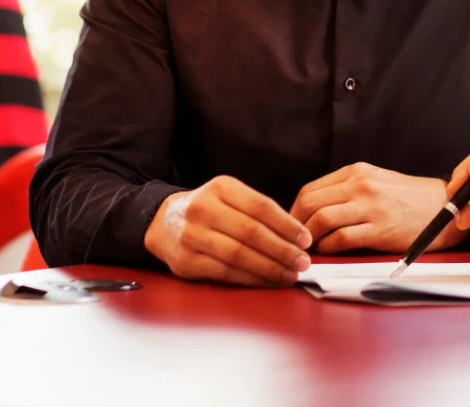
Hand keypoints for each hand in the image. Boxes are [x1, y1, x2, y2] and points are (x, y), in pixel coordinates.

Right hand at [143, 176, 311, 286]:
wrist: (163, 222)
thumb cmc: (208, 211)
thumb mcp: (230, 197)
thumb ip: (258, 211)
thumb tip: (297, 236)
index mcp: (220, 187)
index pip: (261, 206)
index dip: (287, 225)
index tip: (306, 239)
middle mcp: (202, 208)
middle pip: (251, 232)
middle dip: (282, 250)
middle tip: (303, 261)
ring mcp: (191, 235)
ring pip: (238, 255)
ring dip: (269, 268)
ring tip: (290, 274)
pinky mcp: (186, 262)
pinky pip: (225, 272)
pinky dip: (251, 279)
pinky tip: (267, 281)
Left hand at [290, 163, 467, 253]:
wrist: (443, 207)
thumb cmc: (409, 198)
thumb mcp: (376, 180)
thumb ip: (347, 190)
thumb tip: (314, 210)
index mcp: (357, 172)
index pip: (311, 189)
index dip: (294, 210)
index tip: (290, 225)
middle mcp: (361, 185)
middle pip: (310, 203)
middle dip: (294, 225)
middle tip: (291, 240)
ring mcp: (370, 206)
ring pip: (322, 220)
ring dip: (308, 238)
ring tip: (306, 249)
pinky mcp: (380, 229)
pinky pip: (341, 238)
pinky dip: (328, 247)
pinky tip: (327, 252)